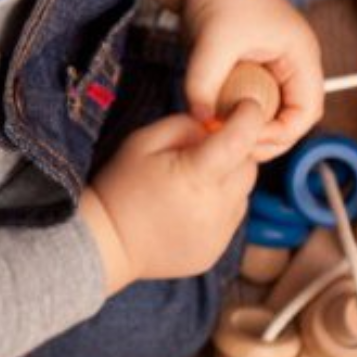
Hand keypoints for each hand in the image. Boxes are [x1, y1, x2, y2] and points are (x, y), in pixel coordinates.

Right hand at [82, 98, 264, 291]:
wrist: (106, 243)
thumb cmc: (121, 186)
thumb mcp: (143, 141)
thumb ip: (185, 126)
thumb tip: (215, 126)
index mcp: (195, 175)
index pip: (241, 139)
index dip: (249, 117)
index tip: (246, 106)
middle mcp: (214, 207)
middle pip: (249, 166)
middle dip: (236, 152)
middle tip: (206, 151)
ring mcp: (217, 234)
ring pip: (244, 193)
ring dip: (229, 180)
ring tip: (193, 183)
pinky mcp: (215, 250)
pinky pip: (232, 218)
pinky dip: (221, 206)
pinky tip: (191, 207)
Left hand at [180, 0, 323, 162]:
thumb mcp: (213, 41)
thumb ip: (205, 83)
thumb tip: (203, 120)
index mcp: (300, 53)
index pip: (308, 111)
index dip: (282, 133)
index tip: (246, 139)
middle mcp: (294, 62)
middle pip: (294, 117)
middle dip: (267, 136)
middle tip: (233, 144)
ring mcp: (275, 66)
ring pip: (273, 112)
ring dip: (252, 126)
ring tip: (223, 131)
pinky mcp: (255, 67)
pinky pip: (255, 102)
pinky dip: (239, 113)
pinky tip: (217, 116)